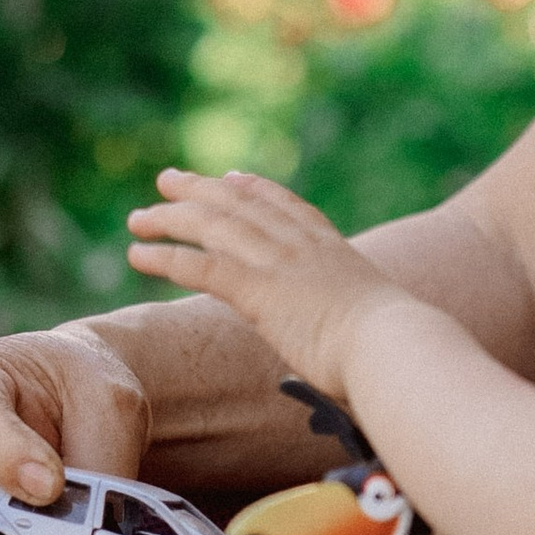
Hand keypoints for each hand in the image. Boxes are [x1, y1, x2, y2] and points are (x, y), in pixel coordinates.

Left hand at [127, 170, 405, 392]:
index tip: (232, 178)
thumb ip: (353, 329)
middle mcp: (303, 246)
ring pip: (213, 226)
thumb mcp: (377, 328)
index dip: (255, 190)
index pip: (288, 207)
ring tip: (139, 217)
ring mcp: (280, 263)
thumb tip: (352, 356)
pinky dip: (165, 256)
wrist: (395, 347)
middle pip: (241, 205)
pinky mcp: (258, 290)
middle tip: (168, 179)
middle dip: (201, 189)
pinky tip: (138, 254)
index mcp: (334, 251)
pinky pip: (201, 265)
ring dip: (171, 218)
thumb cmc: (396, 351)